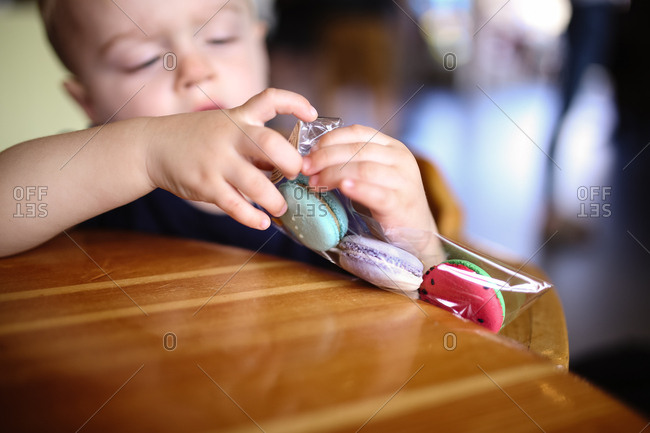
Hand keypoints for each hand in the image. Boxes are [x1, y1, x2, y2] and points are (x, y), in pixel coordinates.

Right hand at [144, 88, 317, 229]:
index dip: (294, 102)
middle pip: (271, 143)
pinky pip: (235, 204)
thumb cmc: (196, 138)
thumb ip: (254, 143)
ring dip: (275, 200)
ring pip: (256, 183)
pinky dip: (252, 217)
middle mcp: (230, 136)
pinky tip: (261, 222)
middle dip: (291, 162)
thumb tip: (288, 165)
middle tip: (296, 175)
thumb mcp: (224, 127)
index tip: (313, 114)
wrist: (152, 146)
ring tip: (281, 208)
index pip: (269, 99)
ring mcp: (217, 160)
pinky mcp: (205, 184)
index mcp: (238, 118)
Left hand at [301, 124, 436, 234]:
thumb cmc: (387, 201)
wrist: (416, 233)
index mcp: (391, 146)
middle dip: (325, 157)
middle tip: (305, 168)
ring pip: (364, 169)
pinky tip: (343, 188)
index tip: (309, 151)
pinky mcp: (401, 204)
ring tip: (316, 183)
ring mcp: (404, 181)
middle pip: (357, 149)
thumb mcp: (373, 174)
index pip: (358, 132)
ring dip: (333, 174)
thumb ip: (351, 161)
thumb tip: (312, 158)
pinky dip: (358, 189)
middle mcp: (400, 158)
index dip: (330, 139)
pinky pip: (377, 193)